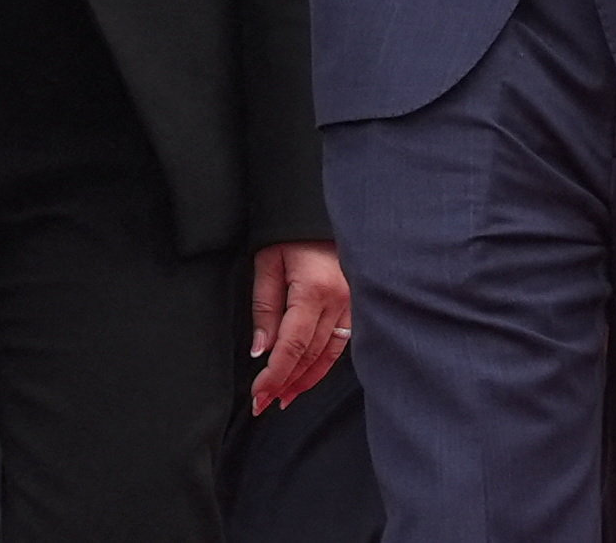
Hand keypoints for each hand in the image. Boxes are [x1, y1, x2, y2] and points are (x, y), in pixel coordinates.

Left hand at [247, 240, 353, 413]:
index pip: (292, 347)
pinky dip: (324, 364)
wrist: (319, 212)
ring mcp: (352, 303)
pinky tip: (310, 375)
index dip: (275, 376)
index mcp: (313, 290)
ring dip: (306, 380)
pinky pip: (342, 343)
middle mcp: (338, 301)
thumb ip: (264, 309)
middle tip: (266, 404)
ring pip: (329, 355)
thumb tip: (262, 351)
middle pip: (311, 356)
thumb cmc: (291, 234)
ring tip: (286, 397)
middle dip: (287, 384)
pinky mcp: (357, 303)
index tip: (259, 395)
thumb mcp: (267, 264)